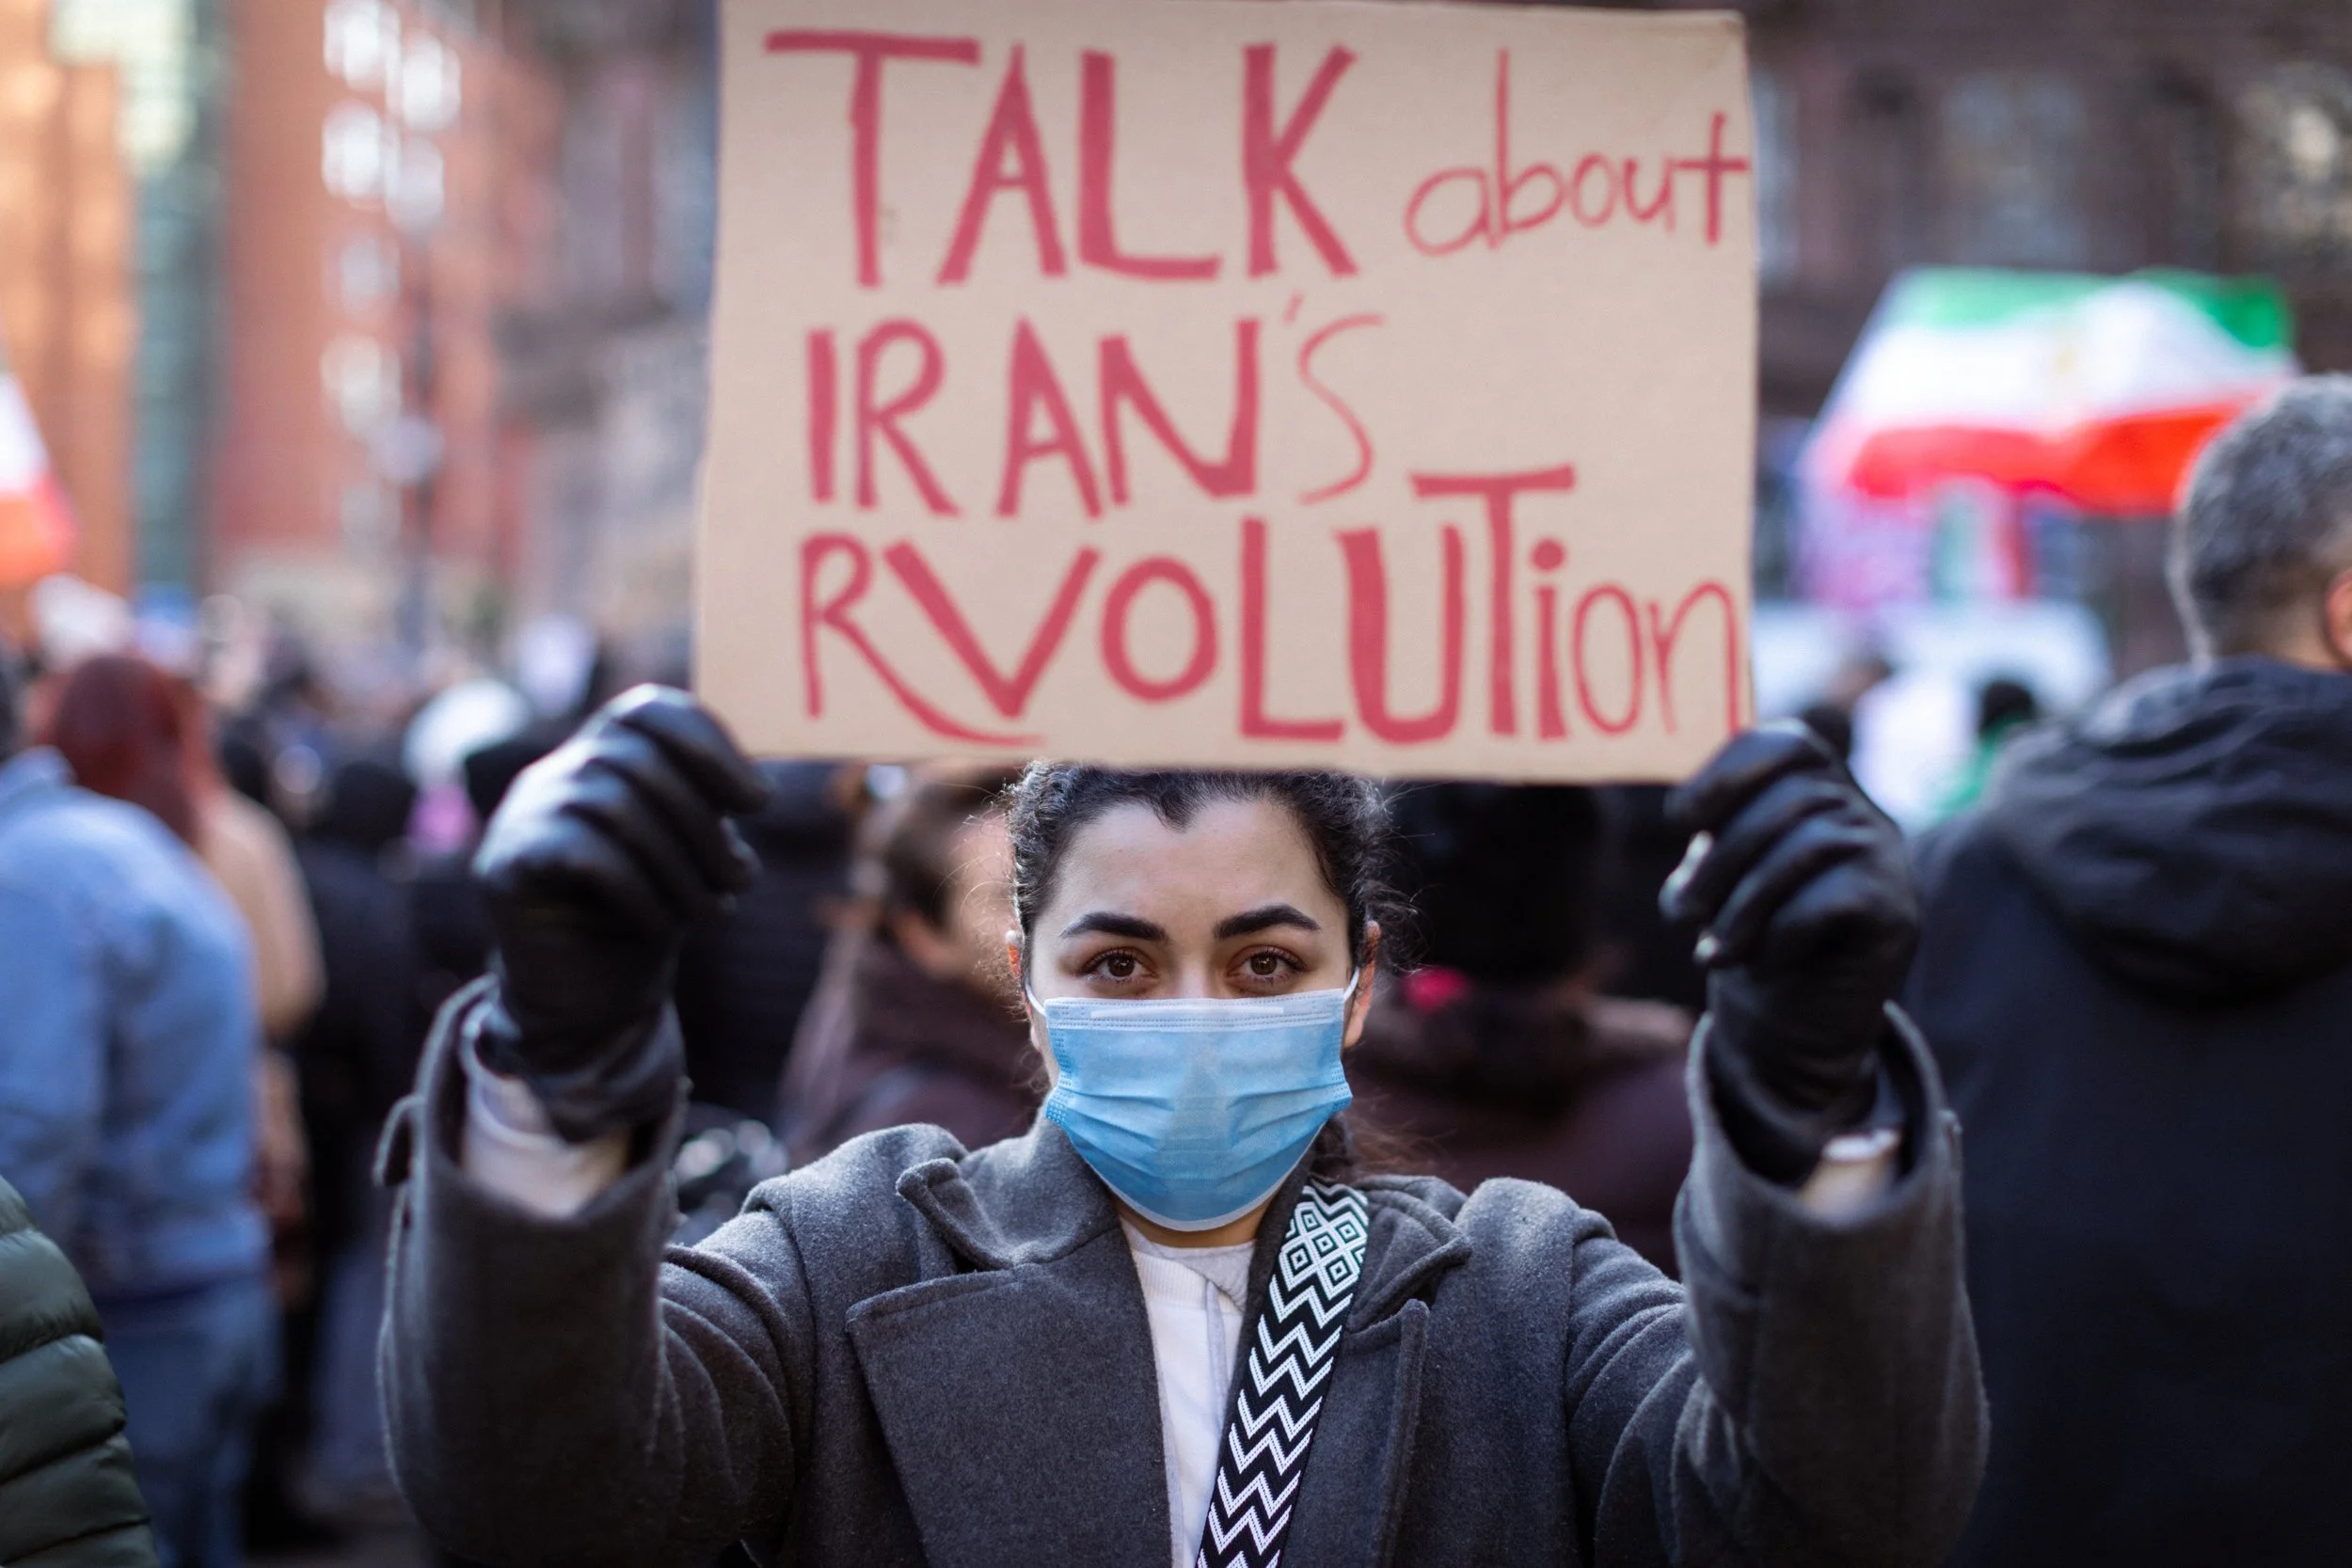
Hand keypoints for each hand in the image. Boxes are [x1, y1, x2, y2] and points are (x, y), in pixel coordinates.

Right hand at [473, 687, 767, 1139]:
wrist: (588, 1000)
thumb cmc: (650, 914)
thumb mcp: (694, 853)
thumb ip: (711, 809)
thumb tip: (758, 790)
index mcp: (604, 755)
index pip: (649, 710)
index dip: (709, 744)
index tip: (759, 801)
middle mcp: (556, 772)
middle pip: (639, 760)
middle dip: (705, 825)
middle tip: (741, 880)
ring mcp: (523, 814)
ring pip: (616, 806)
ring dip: (681, 866)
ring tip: (713, 912)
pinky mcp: (505, 865)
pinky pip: (585, 854)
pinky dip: (641, 892)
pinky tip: (663, 927)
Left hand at [1662, 723, 1917, 1181]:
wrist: (1800, 1020)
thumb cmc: (1752, 933)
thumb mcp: (1719, 878)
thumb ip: (1709, 838)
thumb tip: (1682, 813)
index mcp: (1816, 788)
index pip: (1785, 745)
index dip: (1728, 772)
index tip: (1684, 820)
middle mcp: (1860, 811)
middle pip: (1786, 801)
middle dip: (1720, 862)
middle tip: (1684, 914)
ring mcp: (1887, 857)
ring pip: (1805, 850)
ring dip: (1742, 908)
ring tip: (1714, 952)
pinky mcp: (1898, 909)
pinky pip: (1829, 900)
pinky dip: (1781, 935)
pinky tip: (1766, 962)